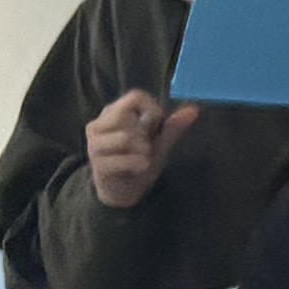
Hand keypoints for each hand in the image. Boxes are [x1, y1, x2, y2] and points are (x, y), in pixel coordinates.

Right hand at [84, 88, 196, 210]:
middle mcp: (97, 125)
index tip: (155, 128)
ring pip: (127, 137)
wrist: (124, 192)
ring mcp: (94, 145)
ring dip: (144, 151)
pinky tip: (137, 168)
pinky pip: (126, 159)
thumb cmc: (139, 161)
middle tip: (145, 148)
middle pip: (129, 117)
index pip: (135, 96)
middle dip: (146, 135)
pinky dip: (140, 165)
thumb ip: (173, 127)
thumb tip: (194, 110)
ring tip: (141, 158)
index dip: (153, 110)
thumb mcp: (159, 143)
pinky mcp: (98, 164)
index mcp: (112, 113)